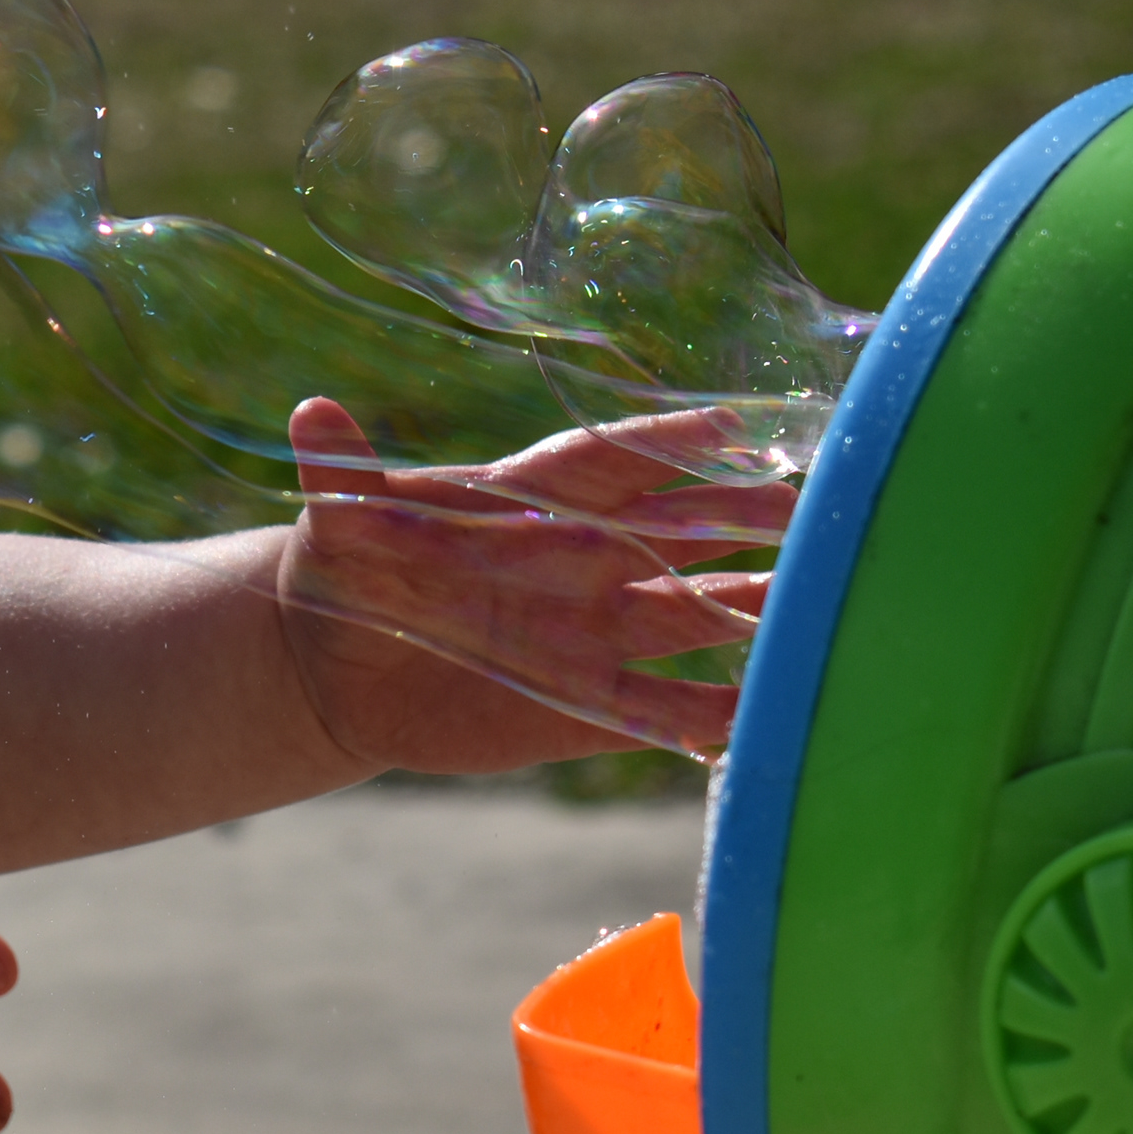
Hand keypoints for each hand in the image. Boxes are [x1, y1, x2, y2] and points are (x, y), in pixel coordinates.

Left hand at [278, 396, 779, 765]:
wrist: (334, 667)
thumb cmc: (345, 570)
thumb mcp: (337, 523)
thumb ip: (343, 476)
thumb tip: (311, 413)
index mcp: (531, 502)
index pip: (611, 461)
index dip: (668, 442)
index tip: (735, 422)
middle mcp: (583, 561)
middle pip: (682, 532)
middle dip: (748, 520)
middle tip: (819, 513)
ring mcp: (594, 633)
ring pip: (693, 617)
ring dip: (753, 614)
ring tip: (821, 610)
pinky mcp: (586, 705)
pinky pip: (666, 710)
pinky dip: (716, 718)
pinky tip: (768, 720)